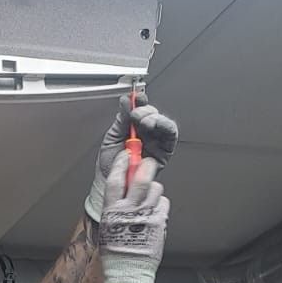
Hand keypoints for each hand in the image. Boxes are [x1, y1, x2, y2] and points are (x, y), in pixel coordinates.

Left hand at [85, 93, 178, 221]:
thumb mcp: (112, 138)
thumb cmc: (111, 166)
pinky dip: (165, 127)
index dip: (140, 101)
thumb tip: (126, 101)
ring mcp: (156, 142)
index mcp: (133, 128)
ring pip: (164, 122)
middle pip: (154, 114)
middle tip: (136, 115)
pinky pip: (170, 136)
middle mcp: (147, 134)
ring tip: (144, 121)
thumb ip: (121, 120)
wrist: (112, 185)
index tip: (135, 97)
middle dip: (146, 110)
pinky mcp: (164, 152)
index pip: (140, 109)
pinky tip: (154, 126)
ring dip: (156, 117)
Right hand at [97, 153, 169, 282]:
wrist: (129, 272)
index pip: (116, 179)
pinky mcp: (159, 221)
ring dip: (154, 188)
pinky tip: (154, 212)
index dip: (122, 163)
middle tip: (148, 164)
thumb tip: (123, 185)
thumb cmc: (116, 252)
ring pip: (156, 188)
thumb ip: (115, 205)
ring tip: (149, 198)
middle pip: (141, 177)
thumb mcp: (108, 225)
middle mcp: (129, 211)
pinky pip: (164, 203)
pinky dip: (161, 204)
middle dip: (146, 166)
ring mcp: (146, 215)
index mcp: (112, 211)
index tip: (127, 155)